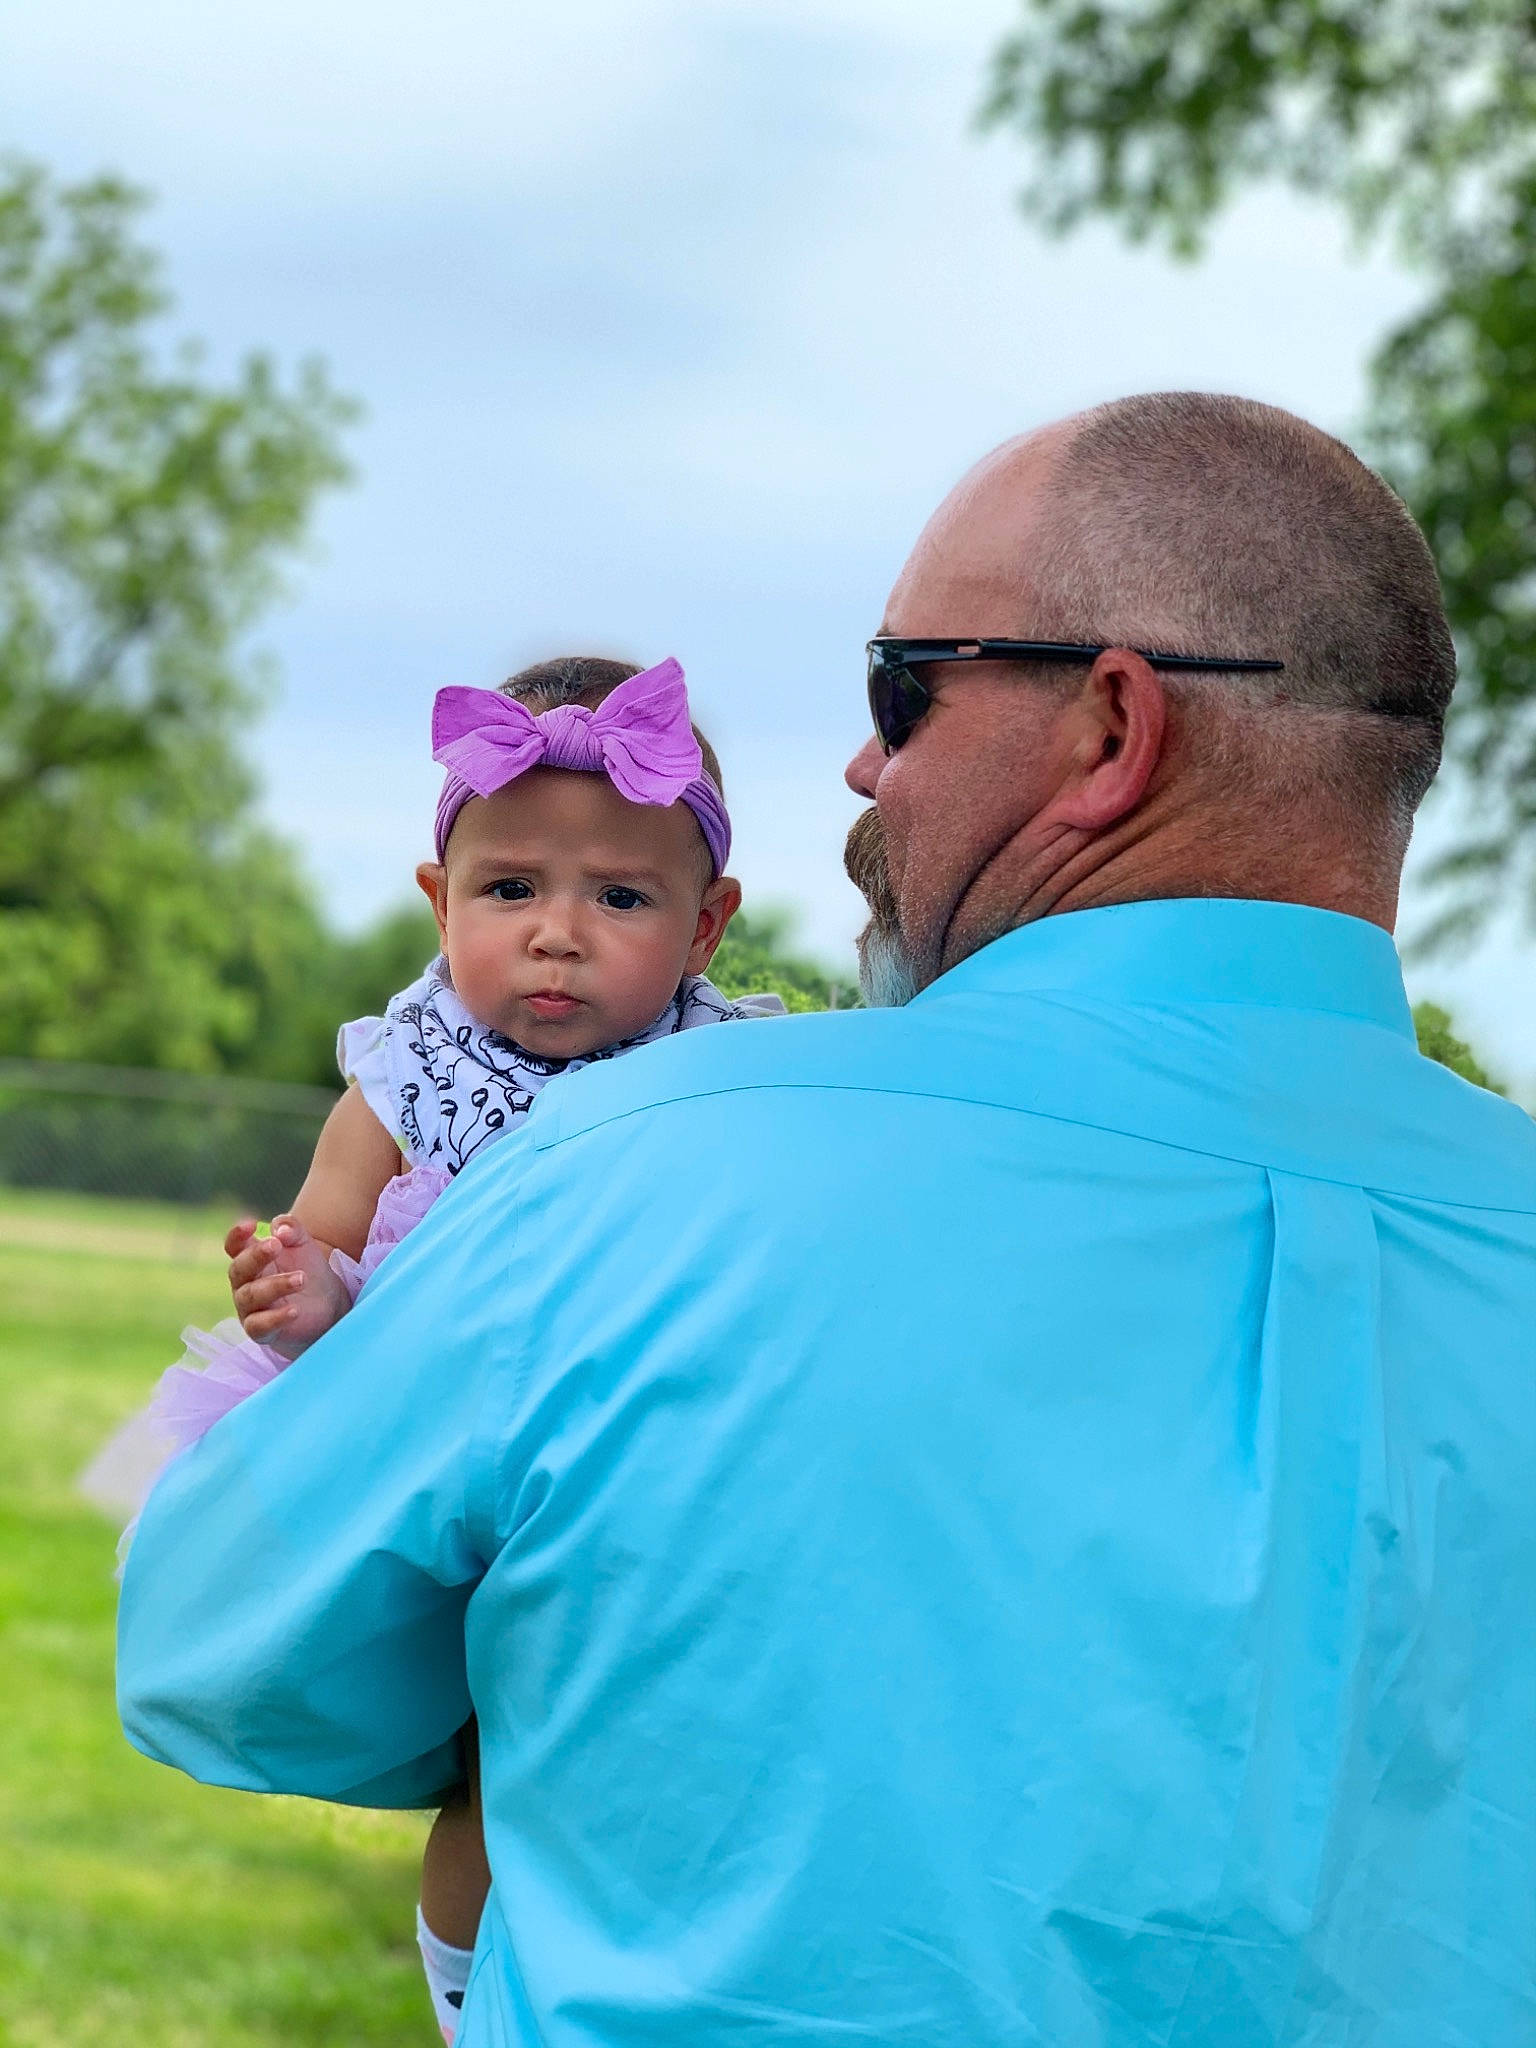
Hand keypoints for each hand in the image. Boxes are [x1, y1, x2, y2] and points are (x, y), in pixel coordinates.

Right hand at [224, 1214, 352, 1360]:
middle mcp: (245, 1283)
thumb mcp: (303, 1243)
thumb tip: (280, 1230)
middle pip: (238, 1269)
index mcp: (251, 1259)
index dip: (237, 1235)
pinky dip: (275, 1318)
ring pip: (251, 1296)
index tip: (252, 1225)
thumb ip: (291, 1229)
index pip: (234, 1247)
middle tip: (276, 1245)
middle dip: (255, 1256)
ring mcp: (250, 1309)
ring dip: (275, 1285)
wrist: (328, 1305)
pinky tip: (294, 1311)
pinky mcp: (262, 1331)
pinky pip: (259, 1326)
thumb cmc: (308, 1270)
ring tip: (302, 1279)